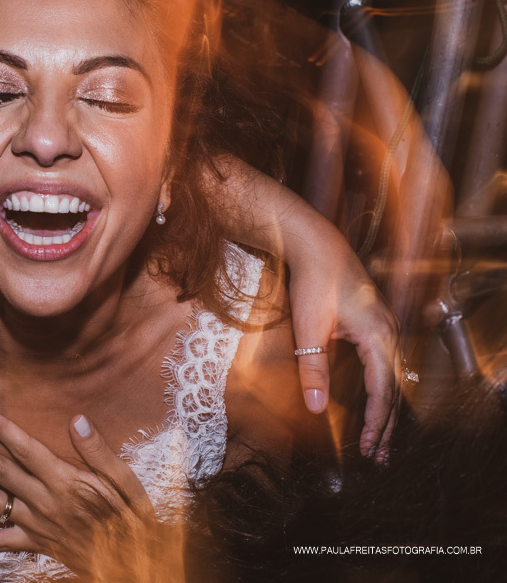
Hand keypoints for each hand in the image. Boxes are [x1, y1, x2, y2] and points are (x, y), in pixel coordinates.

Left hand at [0, 409, 178, 581]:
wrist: (135, 565)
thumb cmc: (132, 520)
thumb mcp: (126, 482)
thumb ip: (99, 451)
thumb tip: (77, 419)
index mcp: (66, 481)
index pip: (26, 448)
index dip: (0, 429)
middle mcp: (45, 501)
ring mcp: (37, 524)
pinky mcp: (36, 544)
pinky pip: (2, 544)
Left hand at [287, 231, 400, 461]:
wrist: (316, 244)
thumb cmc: (313, 281)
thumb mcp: (309, 328)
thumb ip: (313, 368)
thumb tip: (316, 407)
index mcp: (378, 337)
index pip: (382, 392)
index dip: (374, 423)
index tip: (366, 449)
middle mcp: (389, 333)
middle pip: (393, 389)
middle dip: (385, 425)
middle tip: (378, 457)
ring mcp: (386, 326)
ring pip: (392, 377)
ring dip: (385, 409)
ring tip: (378, 438)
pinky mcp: (376, 322)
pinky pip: (386, 364)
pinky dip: (382, 388)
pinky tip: (375, 401)